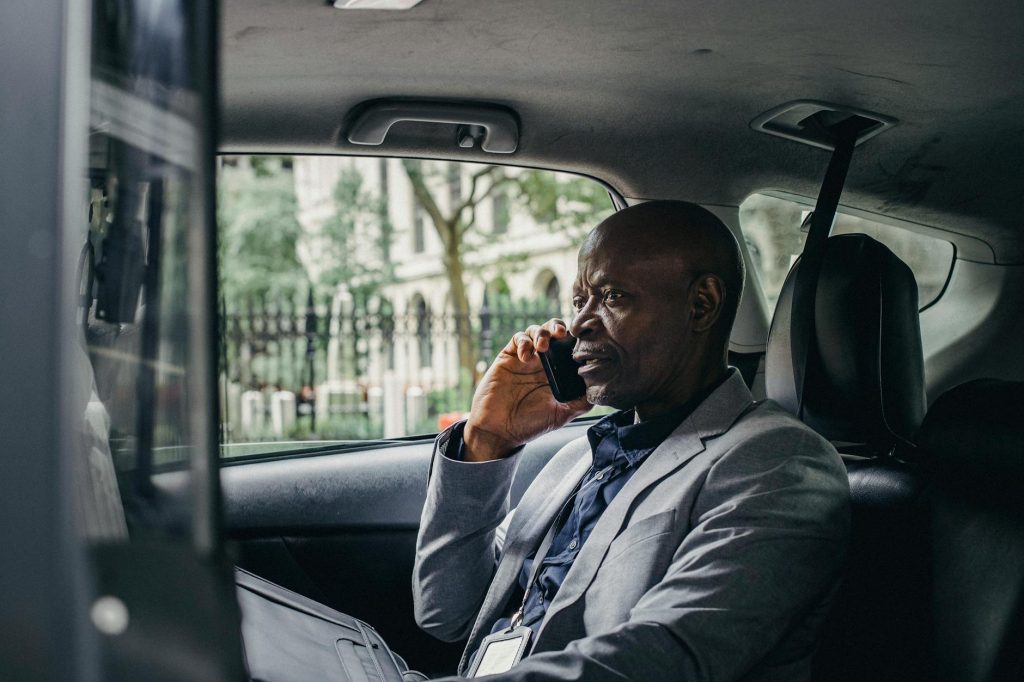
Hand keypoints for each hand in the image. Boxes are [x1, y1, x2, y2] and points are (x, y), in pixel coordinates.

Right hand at [463, 319, 591, 461]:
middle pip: (555, 333)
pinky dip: (524, 341)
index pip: (570, 348)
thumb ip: (581, 402)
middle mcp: (543, 362)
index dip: (577, 340)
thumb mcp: (561, 414)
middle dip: (560, 327)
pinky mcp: (508, 357)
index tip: (582, 342)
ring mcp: (526, 358)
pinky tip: (525, 355)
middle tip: (562, 334)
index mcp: (558, 372)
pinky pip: (518, 338)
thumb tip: (600, 389)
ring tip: (543, 346)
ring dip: (542, 332)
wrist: (499, 430)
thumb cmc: (530, 423)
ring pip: (537, 331)